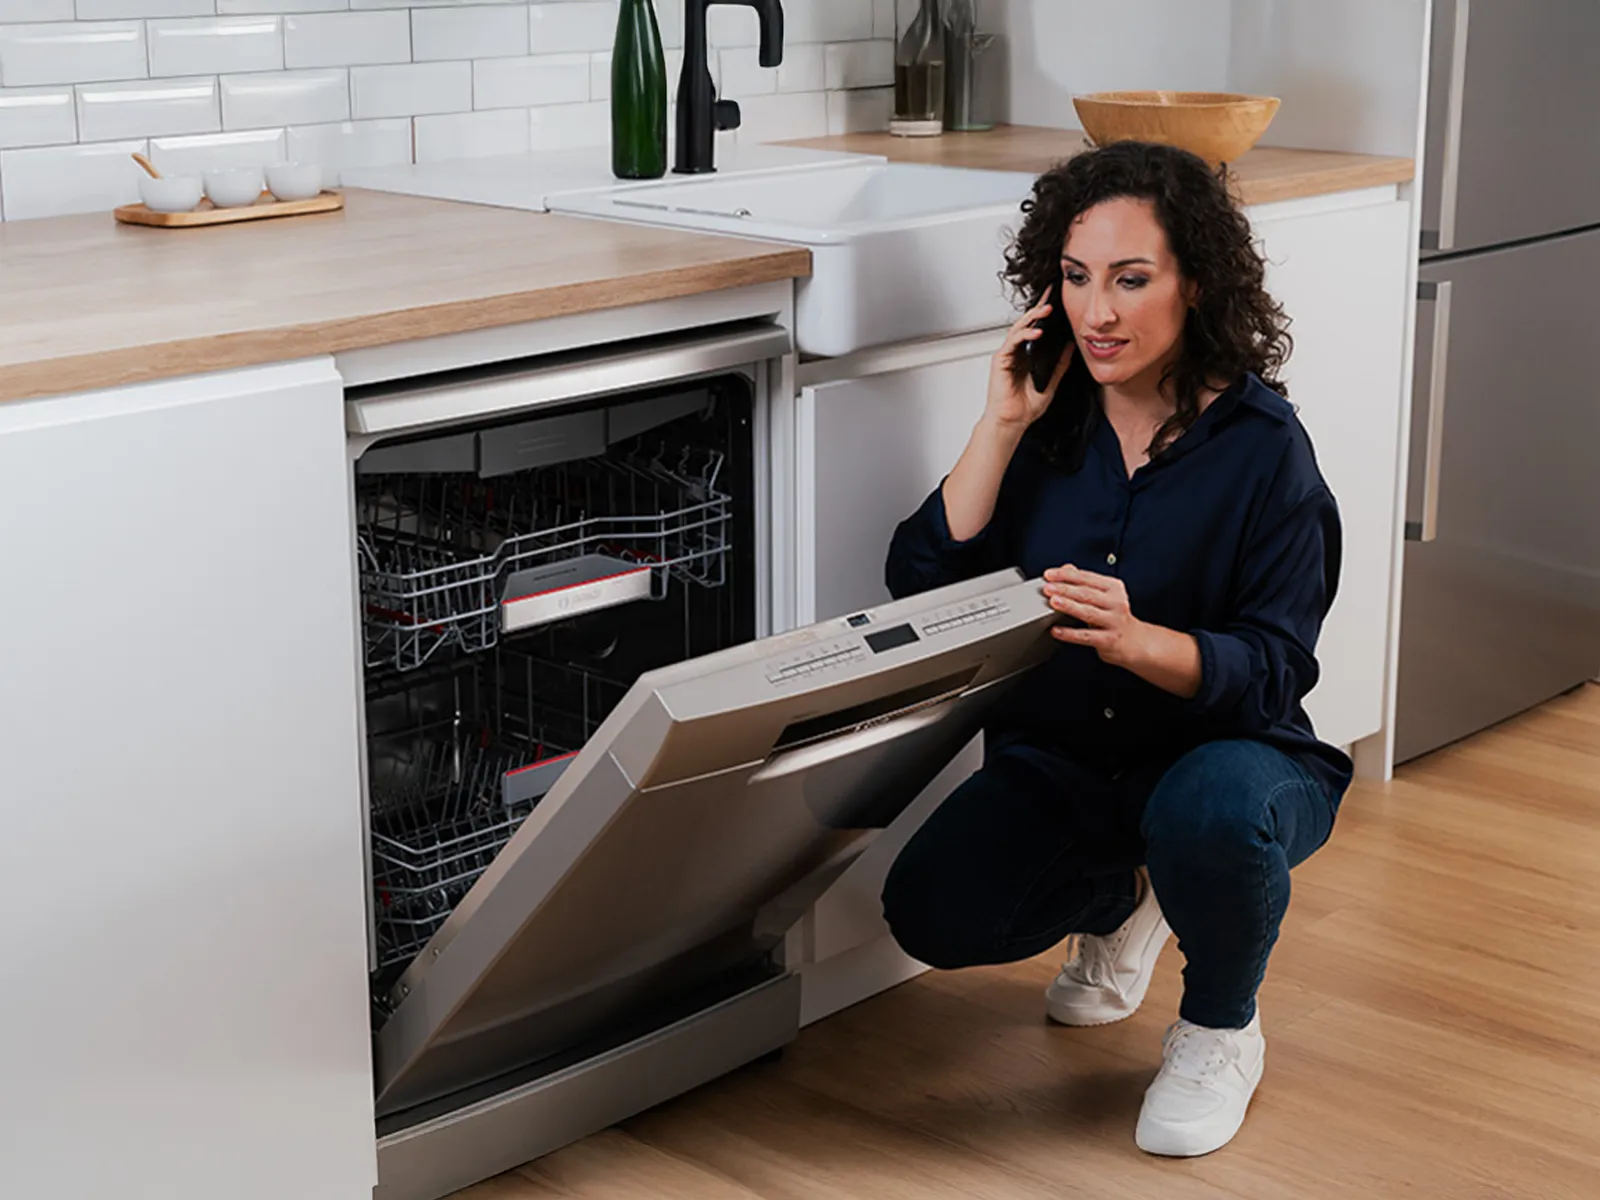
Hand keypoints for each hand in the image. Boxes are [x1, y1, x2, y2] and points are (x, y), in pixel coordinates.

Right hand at [986, 288, 1073, 431]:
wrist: (1012, 421)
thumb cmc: (1025, 406)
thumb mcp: (1052, 381)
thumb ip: (1060, 363)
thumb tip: (1071, 345)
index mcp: (1026, 356)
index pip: (1036, 329)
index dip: (1045, 315)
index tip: (1057, 301)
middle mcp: (1016, 352)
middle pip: (1027, 324)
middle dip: (1039, 308)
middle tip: (1052, 295)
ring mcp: (1007, 355)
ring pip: (1018, 328)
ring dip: (1032, 317)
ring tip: (1046, 309)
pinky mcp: (1000, 360)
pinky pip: (1012, 341)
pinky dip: (1024, 334)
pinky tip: (1036, 331)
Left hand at [1043, 564, 1146, 666]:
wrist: (1135, 641)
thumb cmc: (1114, 616)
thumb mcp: (1104, 595)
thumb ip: (1085, 582)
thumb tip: (1066, 568)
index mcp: (1114, 588)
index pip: (1087, 578)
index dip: (1067, 575)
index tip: (1049, 575)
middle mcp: (1116, 603)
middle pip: (1087, 594)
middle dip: (1065, 589)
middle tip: (1047, 588)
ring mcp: (1114, 622)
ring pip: (1088, 612)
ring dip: (1069, 606)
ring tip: (1053, 602)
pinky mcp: (1109, 640)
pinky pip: (1086, 636)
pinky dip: (1069, 633)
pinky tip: (1056, 630)